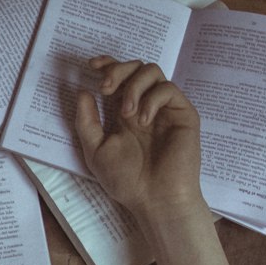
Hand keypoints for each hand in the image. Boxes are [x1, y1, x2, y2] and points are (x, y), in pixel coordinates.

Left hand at [75, 56, 203, 219]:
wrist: (155, 199)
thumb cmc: (126, 180)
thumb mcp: (95, 150)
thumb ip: (86, 121)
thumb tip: (82, 91)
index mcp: (123, 112)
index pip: (118, 77)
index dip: (106, 64)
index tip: (91, 66)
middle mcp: (143, 106)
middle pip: (134, 67)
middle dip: (117, 70)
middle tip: (106, 88)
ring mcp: (164, 109)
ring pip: (152, 71)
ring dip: (133, 85)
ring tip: (126, 112)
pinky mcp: (183, 114)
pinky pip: (168, 89)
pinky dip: (152, 99)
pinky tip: (143, 120)